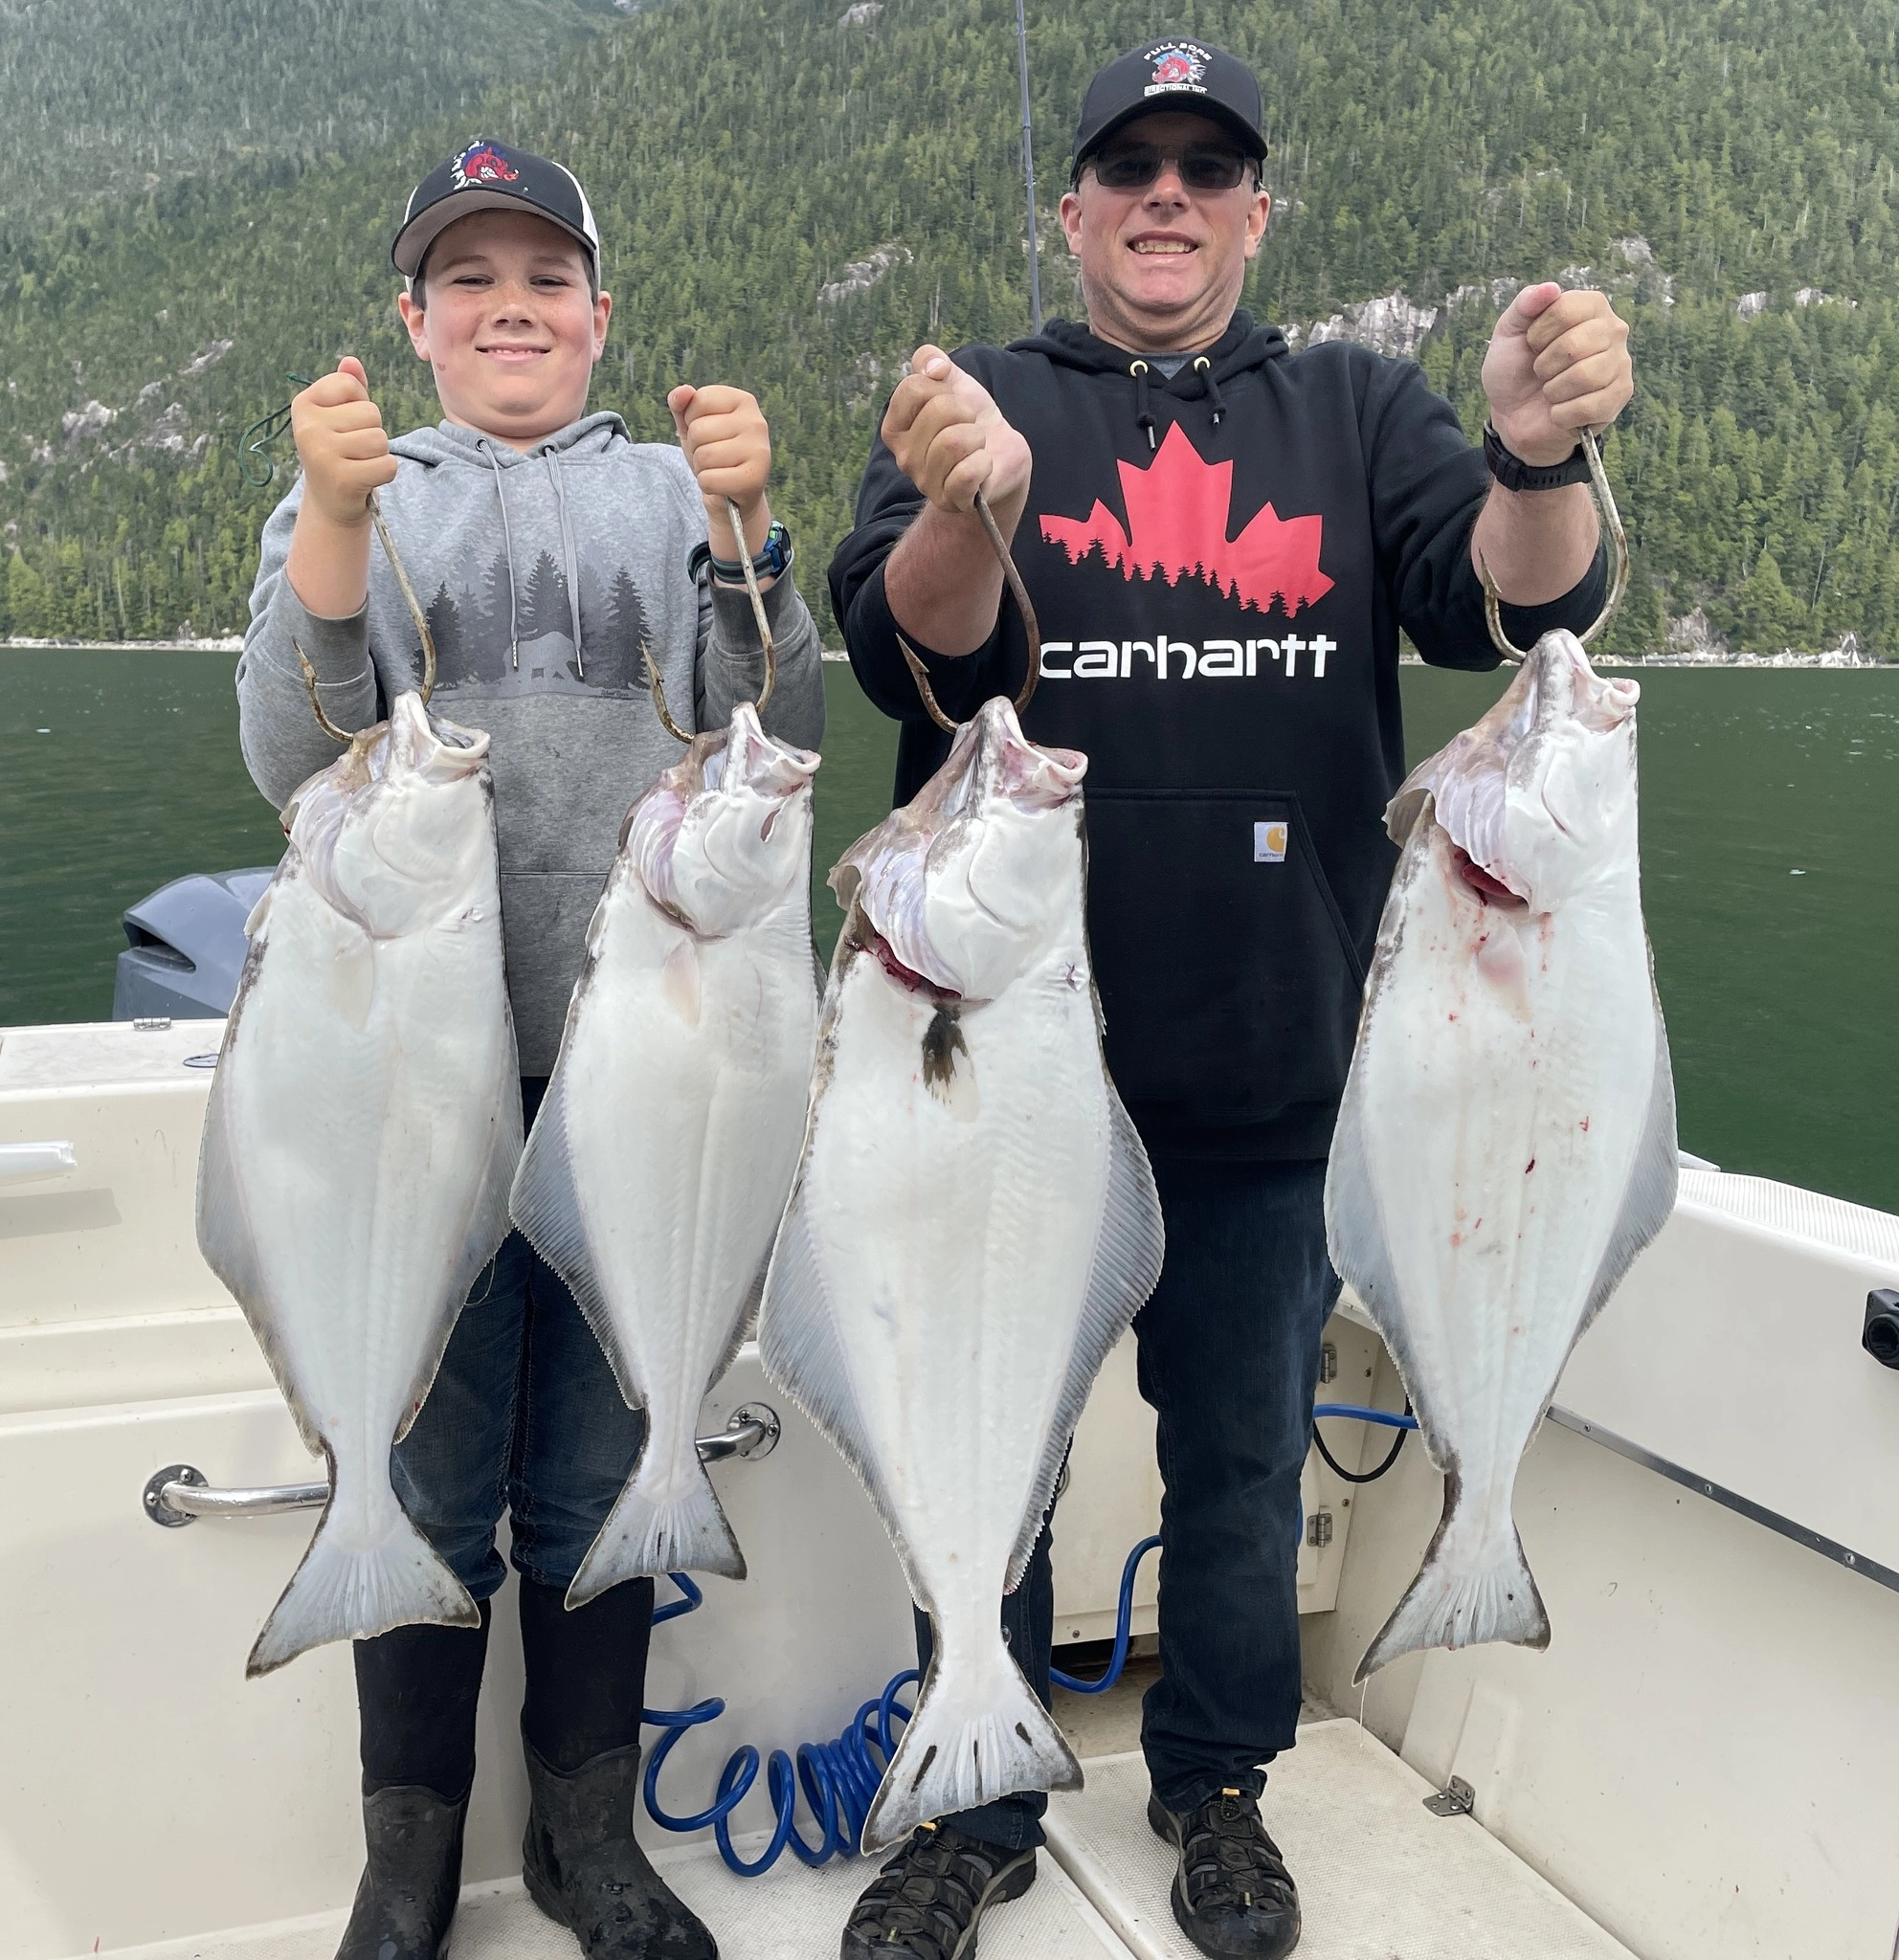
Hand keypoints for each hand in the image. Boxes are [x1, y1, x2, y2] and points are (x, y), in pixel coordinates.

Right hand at [291, 357, 396, 527]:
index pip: (351, 385)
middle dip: (372, 431)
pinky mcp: (342, 479)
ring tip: (359, 463)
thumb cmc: (339, 451)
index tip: (345, 424)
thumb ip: (347, 386)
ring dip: (379, 453)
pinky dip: (385, 472)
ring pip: (380, 439)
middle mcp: (307, 427)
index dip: (360, 404)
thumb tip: (351, 361)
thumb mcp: (339, 415)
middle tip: (353, 450)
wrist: (331, 501)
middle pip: (371, 413)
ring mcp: (322, 454)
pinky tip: (366, 478)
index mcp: (304, 404)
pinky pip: (388, 464)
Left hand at [669, 383, 772, 548]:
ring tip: (718, 469)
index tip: (708, 433)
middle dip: (696, 447)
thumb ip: (682, 404)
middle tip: (713, 456)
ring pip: (703, 456)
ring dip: (701, 468)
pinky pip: (709, 480)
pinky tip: (722, 484)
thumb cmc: (714, 452)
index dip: (692, 421)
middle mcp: (757, 422)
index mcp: (744, 401)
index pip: (699, 401)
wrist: (734, 493)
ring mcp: (759, 450)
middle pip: (699, 430)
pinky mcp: (756, 478)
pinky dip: (706, 486)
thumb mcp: (693, 424)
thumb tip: (683, 390)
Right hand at [882, 344, 1030, 514]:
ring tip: (976, 446)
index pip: (913, 387)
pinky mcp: (951, 500)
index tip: (952, 399)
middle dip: (966, 411)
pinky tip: (982, 466)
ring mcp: (926, 483)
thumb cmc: (969, 419)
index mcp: (895, 428)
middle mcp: (904, 458)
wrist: (1000, 454)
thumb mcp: (952, 380)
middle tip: (969, 426)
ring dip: (977, 437)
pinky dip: (984, 463)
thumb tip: (934, 367)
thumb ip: (930, 359)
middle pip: (938, 410)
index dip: (943, 386)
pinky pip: (967, 472)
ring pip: (953, 441)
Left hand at [1481, 285, 1632, 466]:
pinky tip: (1559, 411)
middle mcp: (1613, 329)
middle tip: (1541, 372)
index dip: (1537, 333)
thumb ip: (1525, 304)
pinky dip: (1562, 414)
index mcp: (1590, 306)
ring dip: (1554, 390)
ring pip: (1585, 376)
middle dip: (1544, 365)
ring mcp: (1620, 363)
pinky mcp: (1619, 396)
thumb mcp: (1509, 332)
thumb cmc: (1515, 368)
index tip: (1532, 345)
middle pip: (1575, 345)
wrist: (1513, 414)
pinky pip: (1589, 406)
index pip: (1565, 309)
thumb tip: (1550, 288)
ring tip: (1551, 390)